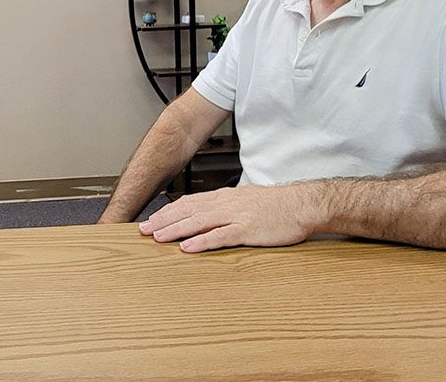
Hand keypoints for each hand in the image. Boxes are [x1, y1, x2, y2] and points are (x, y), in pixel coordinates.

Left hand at [138, 183, 326, 252]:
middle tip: (144, 230)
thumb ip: (227, 207)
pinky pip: (220, 236)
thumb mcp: (246, 201)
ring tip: (157, 237)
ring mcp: (235, 216)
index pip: (189, 203)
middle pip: (187, 211)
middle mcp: (225, 204)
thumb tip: (209, 215)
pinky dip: (202, 241)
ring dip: (175, 230)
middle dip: (163, 220)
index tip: (152, 220)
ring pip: (198, 222)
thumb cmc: (277, 206)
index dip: (168, 211)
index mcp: (225, 197)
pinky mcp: (247, 229)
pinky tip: (188, 247)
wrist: (302, 204)